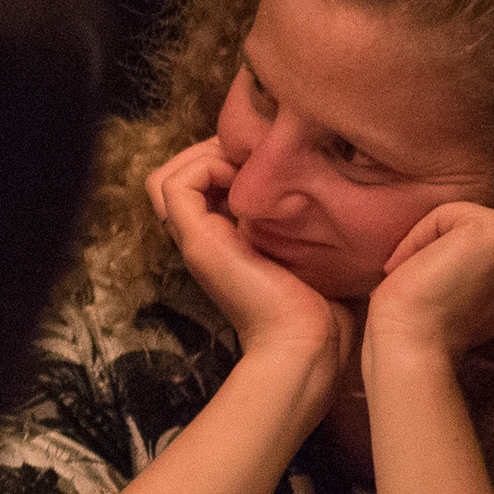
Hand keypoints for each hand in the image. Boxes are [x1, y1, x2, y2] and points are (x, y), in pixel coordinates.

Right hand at [145, 139, 353, 391]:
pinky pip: (174, 185)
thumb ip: (306, 223)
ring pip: (166, 177)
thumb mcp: (314, 252)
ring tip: (248, 160)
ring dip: (203, 155)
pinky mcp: (198, 240)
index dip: (224, 159)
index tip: (268, 157)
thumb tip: (326, 187)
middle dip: (213, 150)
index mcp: (224, 241)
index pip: (197, 184)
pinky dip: (204, 167)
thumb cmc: (325, 305)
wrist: (309, 342)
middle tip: (257, 150)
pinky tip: (246, 177)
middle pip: (177, 176)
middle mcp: (201, 239)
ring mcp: (195, 240)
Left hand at [367, 200, 493, 366]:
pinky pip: (448, 213)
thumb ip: (492, 265)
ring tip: (429, 283)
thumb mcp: (480, 292)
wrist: (415, 345)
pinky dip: (420, 238)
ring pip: (464, 218)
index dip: (461, 265)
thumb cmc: (435, 327)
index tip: (449, 297)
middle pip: (481, 225)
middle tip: (435, 290)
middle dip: (448, 252)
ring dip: (432, 246)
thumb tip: (472, 240)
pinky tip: (423, 272)